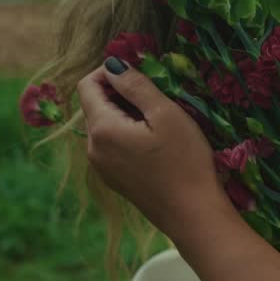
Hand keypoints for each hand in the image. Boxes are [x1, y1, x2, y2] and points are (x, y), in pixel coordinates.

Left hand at [76, 57, 225, 235]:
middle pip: (94, 105)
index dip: (109, 72)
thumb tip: (112, 64)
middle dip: (119, 93)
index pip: (86, 85)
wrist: (193, 215)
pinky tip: (153, 142)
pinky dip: (126, 134)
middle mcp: (92, 149)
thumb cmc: (184, 161)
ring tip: (157, 120)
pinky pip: (111, 145)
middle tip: (155, 97)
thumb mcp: (165, 114)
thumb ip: (135, 85)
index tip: (139, 74)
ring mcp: (101, 167)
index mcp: (101, 129)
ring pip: (103, 125)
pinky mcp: (113, 180)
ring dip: (124, 113)